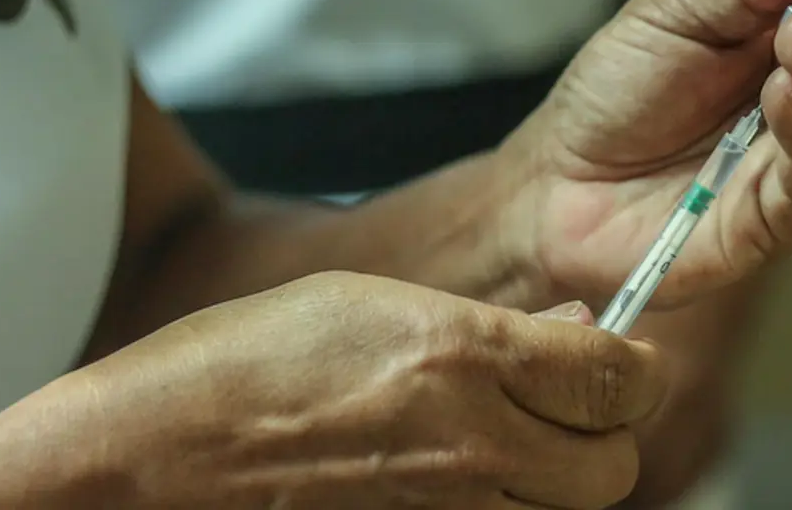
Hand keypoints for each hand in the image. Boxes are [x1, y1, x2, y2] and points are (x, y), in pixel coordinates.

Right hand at [0, 273, 666, 508]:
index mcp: (461, 357)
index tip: (622, 359)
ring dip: (558, 477)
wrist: (156, 455)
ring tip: (507, 441)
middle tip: (570, 406)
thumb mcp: (375, 301)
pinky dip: (504, 506)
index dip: (634, 366)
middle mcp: (469, 445)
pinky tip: (463, 475)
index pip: (618, 376)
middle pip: (613, 467)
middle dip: (606, 433)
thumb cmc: (249, 361)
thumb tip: (577, 329)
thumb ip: (491, 325)